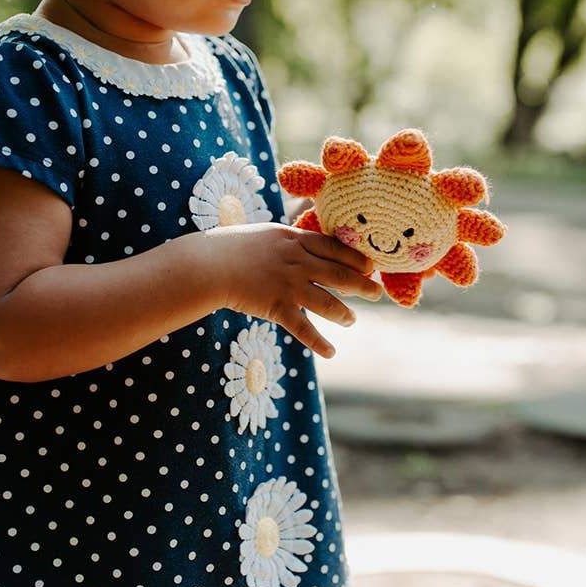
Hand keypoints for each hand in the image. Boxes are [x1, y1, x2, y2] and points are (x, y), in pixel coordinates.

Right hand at [198, 222, 382, 358]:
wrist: (209, 265)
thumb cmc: (230, 246)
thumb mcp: (266, 234)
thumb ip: (287, 240)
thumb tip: (300, 243)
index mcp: (295, 241)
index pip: (334, 248)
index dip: (356, 258)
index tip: (370, 266)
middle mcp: (298, 262)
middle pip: (340, 275)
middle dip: (363, 286)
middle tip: (376, 293)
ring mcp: (289, 285)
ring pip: (328, 303)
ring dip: (344, 314)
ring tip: (351, 320)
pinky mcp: (277, 307)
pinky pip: (304, 328)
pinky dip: (319, 342)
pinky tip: (331, 351)